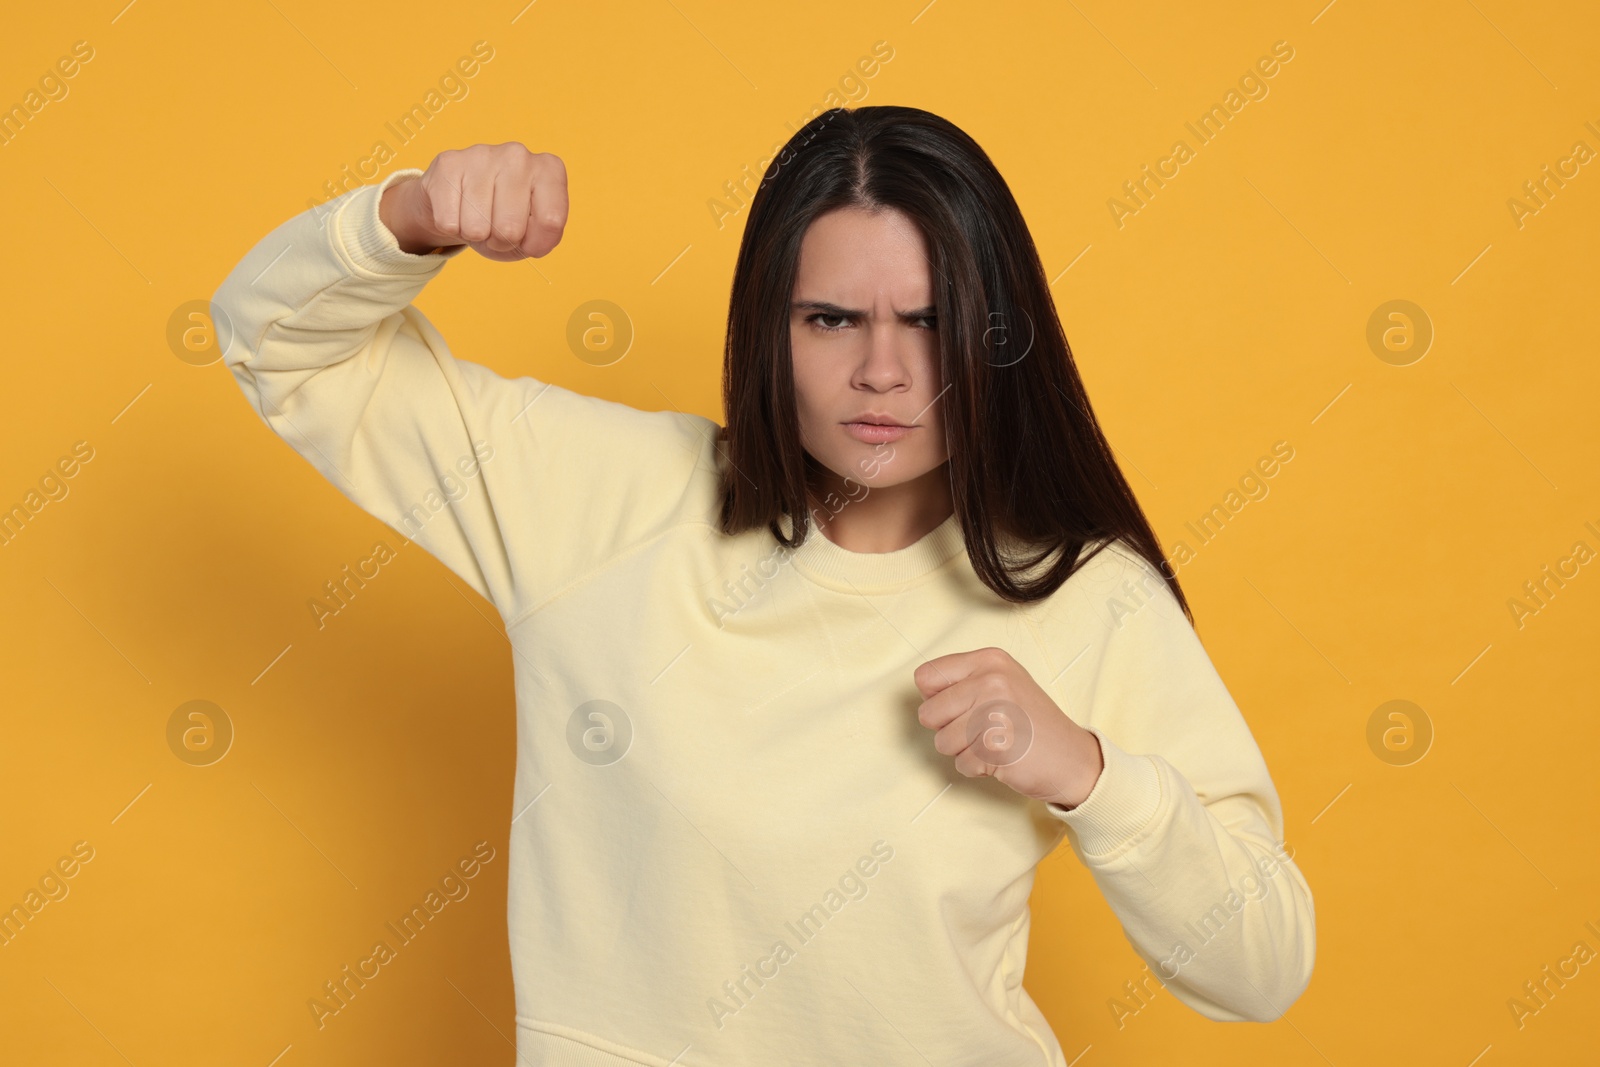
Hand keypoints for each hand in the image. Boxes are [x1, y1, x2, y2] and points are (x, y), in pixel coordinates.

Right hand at [379, 142, 567, 261]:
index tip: (529, 240)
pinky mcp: (448, 163)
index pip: (551, 221)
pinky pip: (449, 223)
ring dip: (475, 235)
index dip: (536, 244)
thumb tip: (524, 239)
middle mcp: (518, 155)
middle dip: (502, 242)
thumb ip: (542, 239)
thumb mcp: (533, 233)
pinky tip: (457, 209)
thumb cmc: (504, 219)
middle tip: (497, 228)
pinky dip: (452, 228)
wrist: (461, 198)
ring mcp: (482, 154)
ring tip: (477, 216)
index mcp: (549, 169)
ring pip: (477, 228)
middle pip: (511, 229)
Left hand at [913, 647, 1103, 808]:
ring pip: (942, 741)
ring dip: (963, 750)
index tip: (962, 706)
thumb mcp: (1002, 683)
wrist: (1072, 758)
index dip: (937, 698)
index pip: (926, 676)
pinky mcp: (997, 745)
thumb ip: (964, 680)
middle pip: (927, 712)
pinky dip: (978, 768)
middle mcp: (992, 680)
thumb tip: (924, 691)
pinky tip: (1002, 758)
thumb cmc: (1031, 723)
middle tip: (981, 729)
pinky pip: (962, 763)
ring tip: (993, 743)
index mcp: (990, 660)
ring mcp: (995, 712)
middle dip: (948, 729)